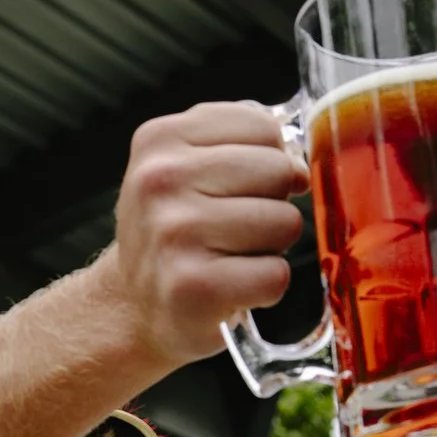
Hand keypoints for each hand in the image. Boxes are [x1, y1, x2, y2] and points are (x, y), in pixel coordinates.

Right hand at [101, 103, 308, 363]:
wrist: (135, 308)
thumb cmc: (177, 233)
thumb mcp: (186, 168)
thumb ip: (242, 143)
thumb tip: (301, 167)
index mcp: (159, 139)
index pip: (264, 128)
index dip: (266, 161)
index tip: (236, 188)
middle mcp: (159, 180)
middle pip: (278, 171)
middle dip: (272, 203)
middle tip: (233, 229)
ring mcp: (174, 233)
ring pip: (285, 222)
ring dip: (271, 247)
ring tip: (230, 258)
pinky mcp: (193, 287)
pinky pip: (276, 275)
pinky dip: (265, 288)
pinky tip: (231, 289)